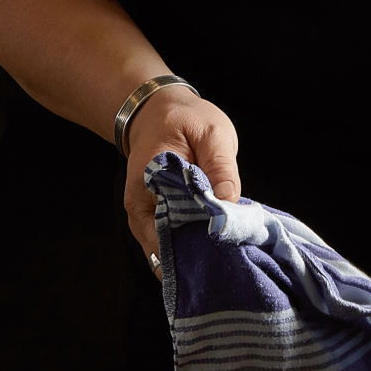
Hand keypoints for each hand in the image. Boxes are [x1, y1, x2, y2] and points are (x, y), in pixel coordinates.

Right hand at [122, 87, 242, 261]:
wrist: (157, 113)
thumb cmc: (184, 120)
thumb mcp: (211, 132)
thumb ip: (220, 166)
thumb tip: (228, 202)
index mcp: (149, 180)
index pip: (171, 222)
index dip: (198, 238)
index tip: (226, 243)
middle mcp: (140, 205)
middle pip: (168, 243)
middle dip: (197, 254)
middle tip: (230, 256)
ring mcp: (144, 216)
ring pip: (169, 248)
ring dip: (194, 253)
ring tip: (223, 256)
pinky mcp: (154, 219)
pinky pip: (170, 241)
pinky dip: (189, 246)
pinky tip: (212, 248)